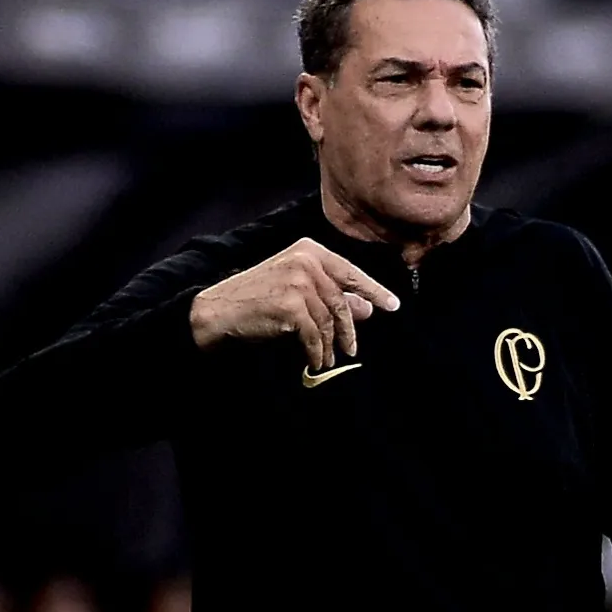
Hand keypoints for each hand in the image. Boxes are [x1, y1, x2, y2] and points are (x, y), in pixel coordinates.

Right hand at [188, 239, 401, 372]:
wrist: (218, 310)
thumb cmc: (256, 299)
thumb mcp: (295, 289)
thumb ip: (330, 294)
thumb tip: (367, 308)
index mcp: (308, 250)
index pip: (350, 272)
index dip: (374, 290)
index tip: (392, 306)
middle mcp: (306, 262)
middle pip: (341, 301)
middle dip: (349, 329)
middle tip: (352, 348)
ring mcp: (299, 282)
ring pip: (329, 321)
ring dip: (331, 345)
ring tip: (330, 358)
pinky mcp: (291, 306)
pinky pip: (314, 335)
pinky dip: (317, 352)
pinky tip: (315, 361)